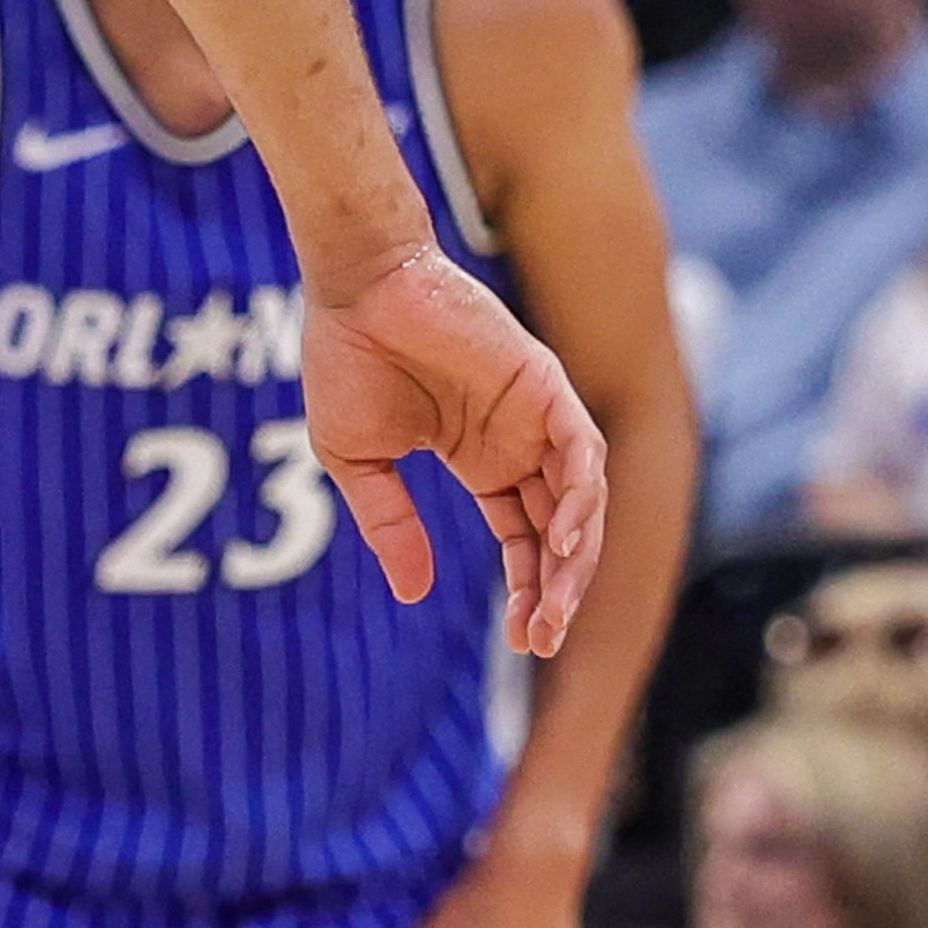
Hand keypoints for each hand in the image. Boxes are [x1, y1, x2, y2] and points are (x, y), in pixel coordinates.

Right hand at [299, 244, 605, 655]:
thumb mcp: (358, 462)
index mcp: (482, 460)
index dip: (529, 590)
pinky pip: (582, 450)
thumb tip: (413, 594)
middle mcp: (520, 443)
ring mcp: (538, 414)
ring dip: (575, 556)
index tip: (522, 639)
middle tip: (542, 638)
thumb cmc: (345, 359)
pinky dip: (581, 496)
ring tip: (553, 605)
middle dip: (557, 589)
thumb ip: (389, 524)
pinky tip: (562, 540)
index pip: (524, 539)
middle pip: (560, 531)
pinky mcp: (544, 384)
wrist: (354, 287)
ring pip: (582, 500)